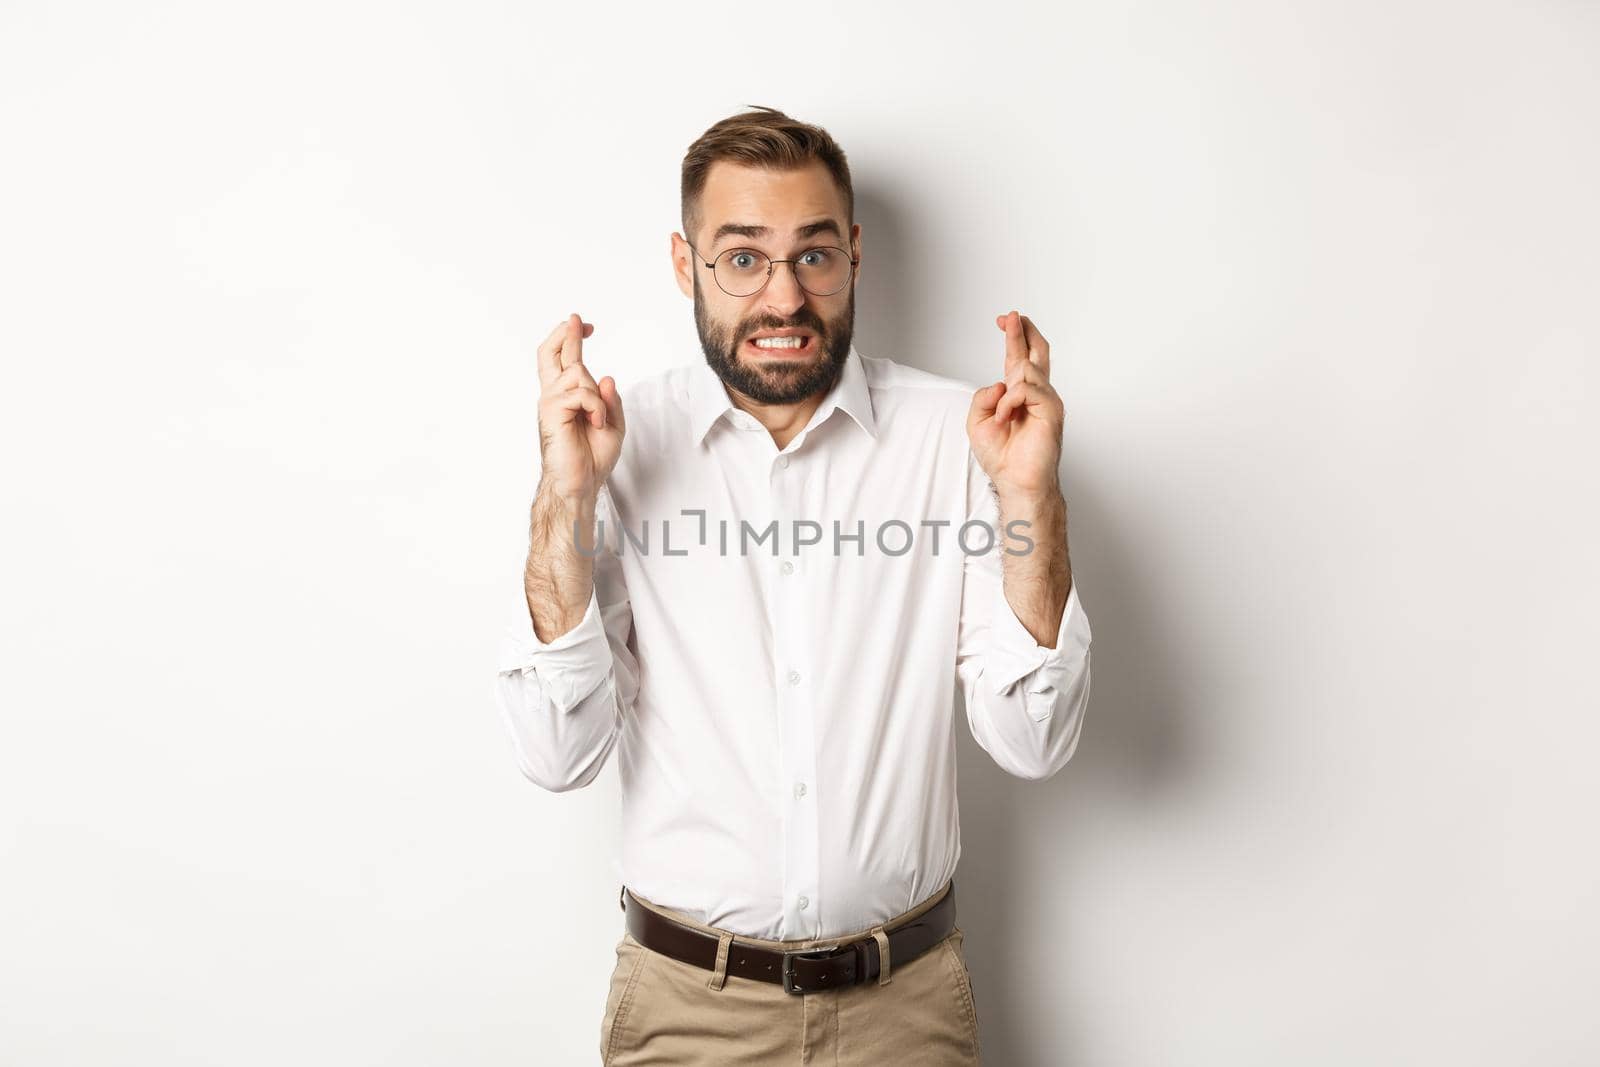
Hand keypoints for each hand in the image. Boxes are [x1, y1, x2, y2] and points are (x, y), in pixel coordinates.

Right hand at [535, 313, 625, 503]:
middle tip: (578, 320)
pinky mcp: (551, 412)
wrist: (581, 484)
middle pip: (550, 352)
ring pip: (577, 372)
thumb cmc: (592, 458)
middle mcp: (554, 395)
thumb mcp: (613, 425)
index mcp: (567, 397)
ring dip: (596, 395)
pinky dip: (596, 408)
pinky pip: (581, 394)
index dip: (572, 338)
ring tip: (599, 420)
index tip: (586, 326)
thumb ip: (611, 400)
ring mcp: (550, 402)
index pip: (564, 359)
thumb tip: (605, 377)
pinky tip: (596, 424)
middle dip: (565, 333)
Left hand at [966, 310, 1064, 498]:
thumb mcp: (976, 422)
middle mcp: (1036, 393)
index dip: (1013, 336)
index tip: (1004, 319)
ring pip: (1026, 369)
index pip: (1019, 357)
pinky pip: (1026, 389)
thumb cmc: (1001, 456)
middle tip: (1011, 316)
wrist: (1016, 480)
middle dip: (1023, 330)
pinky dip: (1009, 403)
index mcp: (1019, 394)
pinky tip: (1005, 419)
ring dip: (1005, 392)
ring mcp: (1046, 400)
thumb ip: (983, 397)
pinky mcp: (1051, 409)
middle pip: (1037, 351)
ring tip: (1001, 418)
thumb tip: (1001, 383)